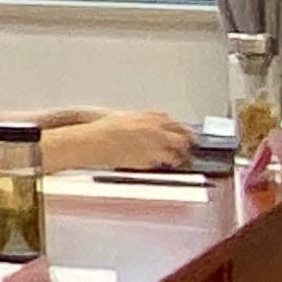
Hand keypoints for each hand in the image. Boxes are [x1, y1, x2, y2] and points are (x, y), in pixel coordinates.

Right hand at [67, 108, 193, 172]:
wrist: (94, 142)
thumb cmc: (103, 130)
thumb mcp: (125, 116)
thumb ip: (144, 119)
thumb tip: (153, 124)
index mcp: (152, 116)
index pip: (177, 123)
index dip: (182, 130)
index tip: (184, 135)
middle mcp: (158, 130)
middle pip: (184, 137)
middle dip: (187, 143)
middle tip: (187, 148)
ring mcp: (157, 145)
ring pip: (179, 152)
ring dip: (180, 157)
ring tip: (178, 160)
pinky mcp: (152, 160)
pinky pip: (165, 163)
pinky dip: (166, 164)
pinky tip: (163, 165)